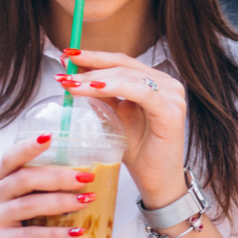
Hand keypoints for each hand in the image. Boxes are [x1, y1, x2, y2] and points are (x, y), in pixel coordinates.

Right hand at [0, 134, 94, 237]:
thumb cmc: (17, 235)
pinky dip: (56, 233)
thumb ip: (42, 193)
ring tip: (87, 202)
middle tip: (86, 179)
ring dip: (62, 203)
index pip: (11, 157)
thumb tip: (86, 182)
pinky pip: (30, 235)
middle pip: (26, 178)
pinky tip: (75, 232)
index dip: (29, 146)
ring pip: (30, 205)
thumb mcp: (25, 209)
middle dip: (59, 177)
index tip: (51, 136)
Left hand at [57, 49, 188, 208]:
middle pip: (123, 65)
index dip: (94, 56)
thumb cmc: (138, 152)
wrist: (156, 183)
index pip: (121, 61)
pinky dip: (114, 88)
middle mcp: (167, 84)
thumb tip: (75, 76)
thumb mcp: (115, 117)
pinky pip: (140, 93)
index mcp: (155, 81)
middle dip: (91, 65)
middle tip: (65, 70)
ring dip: (96, 77)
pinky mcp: (171, 112)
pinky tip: (94, 89)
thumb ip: (102, 96)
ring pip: (128, 76)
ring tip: (72, 83)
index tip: (69, 55)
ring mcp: (172, 96)